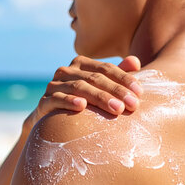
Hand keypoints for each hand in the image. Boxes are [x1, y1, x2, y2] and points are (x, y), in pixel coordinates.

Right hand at [25, 55, 142, 128]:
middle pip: (95, 78)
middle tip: (133, 104)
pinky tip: (82, 107)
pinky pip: (56, 100)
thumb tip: (135, 61)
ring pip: (79, 88)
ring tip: (117, 109)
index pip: (106, 68)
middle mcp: (66, 71)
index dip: (124, 79)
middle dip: (116, 91)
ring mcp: (54, 86)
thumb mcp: (100, 88)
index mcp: (81, 64)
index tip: (140, 93)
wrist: (51, 123)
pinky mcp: (44, 102)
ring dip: (100, 98)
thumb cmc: (83, 103)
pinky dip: (69, 101)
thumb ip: (117, 75)